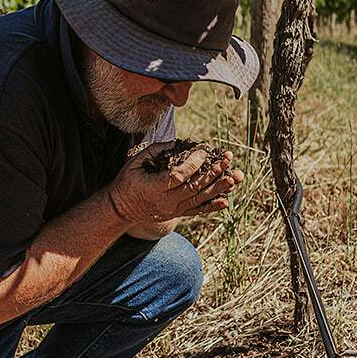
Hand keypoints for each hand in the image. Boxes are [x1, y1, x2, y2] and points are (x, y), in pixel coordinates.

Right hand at [106, 141, 243, 224]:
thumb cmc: (126, 181)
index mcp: (155, 187)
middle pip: (194, 187)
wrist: (121, 210)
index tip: (204, 152)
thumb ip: (155, 151)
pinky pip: (197, 211)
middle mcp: (166, 201)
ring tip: (235, 178)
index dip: (194, 164)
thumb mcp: (134, 162)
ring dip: (219, 188)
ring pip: (200, 199)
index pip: (179, 175)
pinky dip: (212, 206)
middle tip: (227, 160)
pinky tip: (227, 200)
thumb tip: (177, 143)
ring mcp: (173, 210)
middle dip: (213, 173)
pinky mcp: (177, 214)